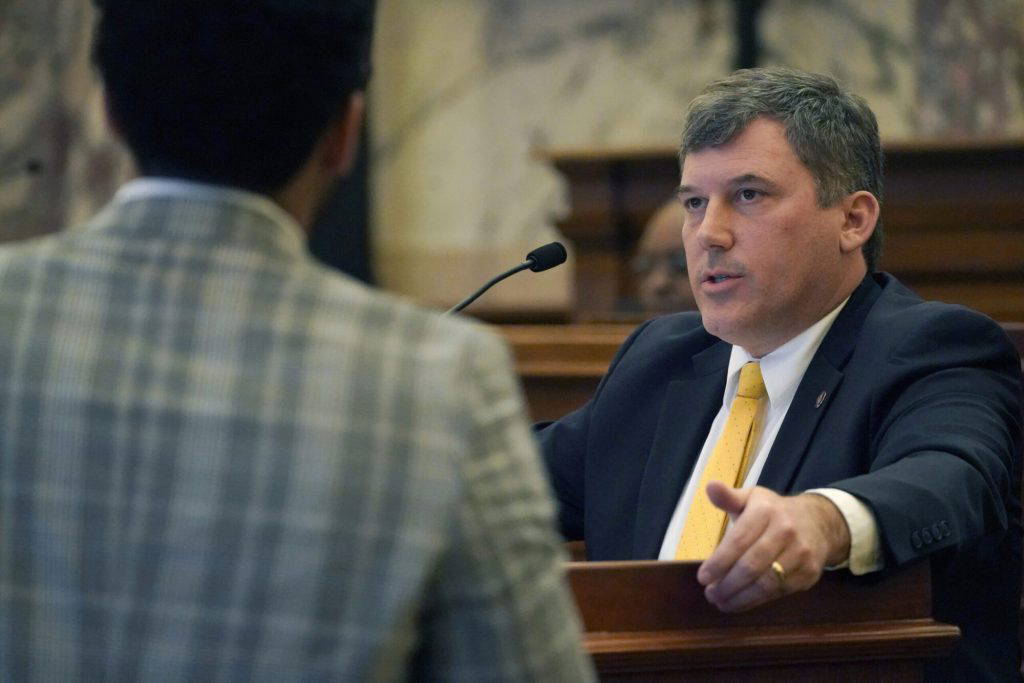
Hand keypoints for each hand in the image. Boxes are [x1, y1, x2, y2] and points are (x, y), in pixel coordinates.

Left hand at [696, 482, 850, 611]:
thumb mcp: (752, 498)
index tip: (702, 577)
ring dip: (740, 597)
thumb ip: (728, 497)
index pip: (738, 540)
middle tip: (710, 594)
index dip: (719, 562)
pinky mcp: (809, 573)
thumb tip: (710, 486)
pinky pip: (779, 592)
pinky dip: (757, 601)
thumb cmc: (774, 512)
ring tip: (721, 602)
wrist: (819, 522)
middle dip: (727, 584)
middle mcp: (785, 531)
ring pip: (766, 584)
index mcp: (765, 511)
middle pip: (751, 565)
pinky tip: (740, 601)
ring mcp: (800, 554)